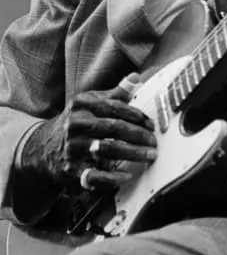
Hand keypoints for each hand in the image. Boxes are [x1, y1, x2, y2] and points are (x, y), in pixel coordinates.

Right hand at [21, 73, 156, 191]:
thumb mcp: (91, 103)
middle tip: (154, 142)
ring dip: (132, 153)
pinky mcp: (71, 170)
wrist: (44, 147)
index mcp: (83, 104)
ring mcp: (72, 148)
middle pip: (113, 128)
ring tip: (149, 156)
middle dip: (138, 135)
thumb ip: (116, 93)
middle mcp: (76, 124)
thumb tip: (136, 77)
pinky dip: (111, 177)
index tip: (152, 124)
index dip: (137, 116)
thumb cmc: (78, 122)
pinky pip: (93, 175)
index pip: (115, 107)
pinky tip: (126, 175)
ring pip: (107, 149)